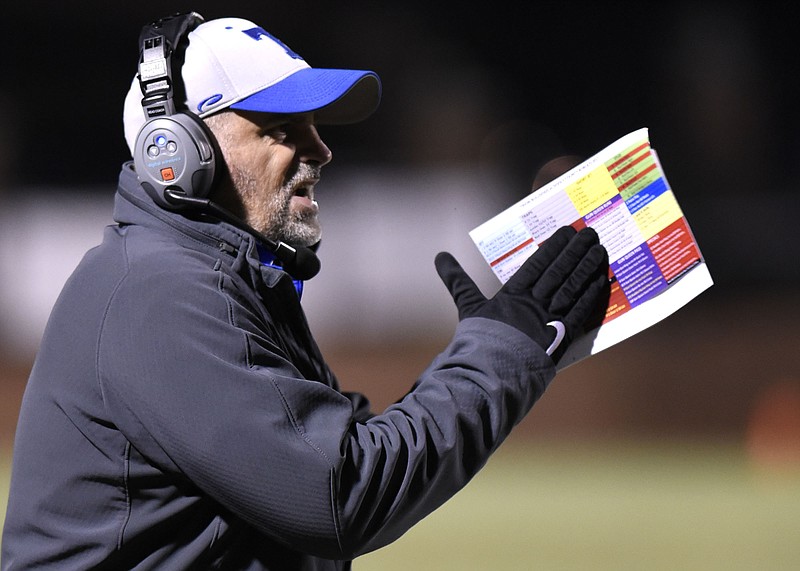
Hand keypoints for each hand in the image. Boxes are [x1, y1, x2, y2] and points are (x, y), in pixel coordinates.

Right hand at [435, 226, 609, 362]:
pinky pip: (580, 311)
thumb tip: (439, 256)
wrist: (488, 373)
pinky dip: (591, 294)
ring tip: (600, 249)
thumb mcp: (468, 307)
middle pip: (558, 270)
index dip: (553, 246)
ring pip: (573, 286)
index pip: (537, 263)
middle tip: (590, 232)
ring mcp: (549, 319)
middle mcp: (533, 303)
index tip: (566, 231)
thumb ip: (458, 281)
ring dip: (588, 266)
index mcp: (512, 295)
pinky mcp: (561, 337)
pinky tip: (601, 280)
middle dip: (575, 250)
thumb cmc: (477, 342)